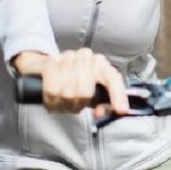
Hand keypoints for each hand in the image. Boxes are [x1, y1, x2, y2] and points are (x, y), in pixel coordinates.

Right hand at [13, 48, 129, 115]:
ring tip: (63, 101)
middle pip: (85, 92)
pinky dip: (51, 100)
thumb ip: (101, 104)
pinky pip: (52, 89)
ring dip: (63, 104)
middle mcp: (87, 57)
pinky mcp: (50, 61)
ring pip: (68, 93)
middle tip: (73, 105)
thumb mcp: (92, 93)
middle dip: (77, 105)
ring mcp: (68, 57)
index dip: (118, 96)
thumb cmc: (75, 82)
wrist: (49, 66)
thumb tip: (100, 112)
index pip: (112, 79)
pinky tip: (51, 98)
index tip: (121, 110)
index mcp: (102, 65)